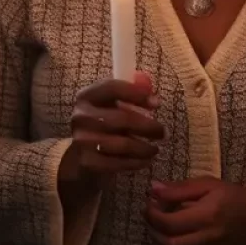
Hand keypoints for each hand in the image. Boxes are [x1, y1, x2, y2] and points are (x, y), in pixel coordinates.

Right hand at [60, 72, 163, 190]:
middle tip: (164, 132)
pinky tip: (146, 160)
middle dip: (148, 126)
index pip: (112, 88)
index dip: (136, 93)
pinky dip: (137, 162)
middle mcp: (81, 116)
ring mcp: (82, 141)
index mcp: (86, 96)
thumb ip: (130, 90)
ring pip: (123, 144)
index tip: (156, 102)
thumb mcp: (111, 105)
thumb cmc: (102, 125)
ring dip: (145, 147)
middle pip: (122, 119)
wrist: (81, 157)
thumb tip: (147, 81)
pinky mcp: (88, 162)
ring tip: (155, 148)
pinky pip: (120, 163)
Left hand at [145, 177, 245, 244]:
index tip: (148, 203)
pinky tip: (175, 236)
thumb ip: (179, 188)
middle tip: (149, 215)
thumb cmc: (233, 196)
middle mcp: (209, 238)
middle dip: (152, 231)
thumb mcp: (207, 184)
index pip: (169, 223)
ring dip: (161, 242)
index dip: (152, 214)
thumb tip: (153, 189)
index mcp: (207, 216)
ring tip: (158, 225)